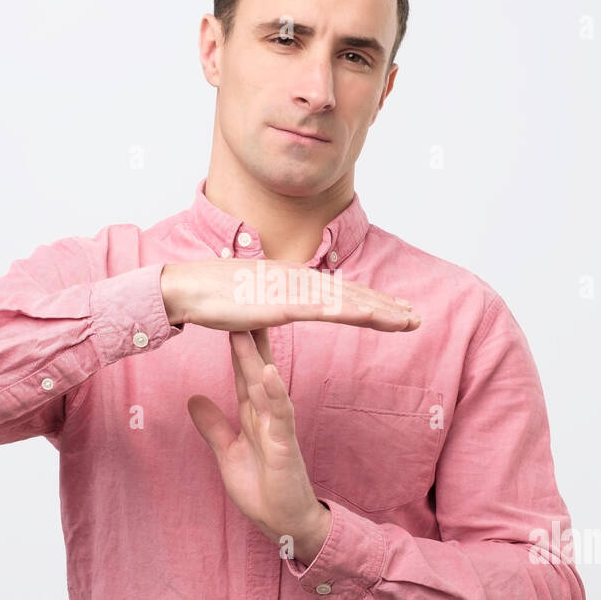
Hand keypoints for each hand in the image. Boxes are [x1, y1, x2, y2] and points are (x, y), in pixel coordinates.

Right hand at [161, 259, 418, 332]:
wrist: (184, 288)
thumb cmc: (210, 296)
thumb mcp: (249, 300)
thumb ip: (268, 302)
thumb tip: (278, 308)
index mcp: (290, 279)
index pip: (338, 290)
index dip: (368, 300)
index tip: (394, 309)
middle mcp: (297, 279)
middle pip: (350, 293)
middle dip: (385, 305)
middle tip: (416, 317)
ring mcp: (290, 290)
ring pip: (345, 300)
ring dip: (380, 310)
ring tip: (407, 320)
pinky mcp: (280, 304)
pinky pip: (324, 309)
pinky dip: (352, 311)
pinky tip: (372, 316)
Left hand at [186, 328, 331, 564]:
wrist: (286, 523)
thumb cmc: (263, 488)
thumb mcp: (228, 452)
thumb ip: (213, 426)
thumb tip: (193, 398)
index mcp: (254, 411)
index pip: (244, 368)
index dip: (235, 341)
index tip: (226, 312)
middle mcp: (269, 412)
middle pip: (255, 366)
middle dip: (245, 335)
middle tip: (238, 302)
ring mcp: (279, 425)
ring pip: (266, 383)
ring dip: (255, 356)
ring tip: (245, 327)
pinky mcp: (285, 443)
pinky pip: (281, 413)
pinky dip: (276, 392)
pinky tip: (270, 371)